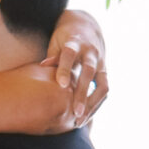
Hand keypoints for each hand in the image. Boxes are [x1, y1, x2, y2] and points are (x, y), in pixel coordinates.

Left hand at [44, 6, 108, 124]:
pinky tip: (87, 117)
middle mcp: (91, 53)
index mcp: (75, 43)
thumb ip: (53, 56)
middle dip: (83, 93)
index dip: (66, 69)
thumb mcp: (57, 43)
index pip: (70, 55)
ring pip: (102, 85)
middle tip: (75, 113)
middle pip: (89, 73)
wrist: (86, 27)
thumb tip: (42, 66)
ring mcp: (101, 63)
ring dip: (92, 104)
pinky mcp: (105, 71)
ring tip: (80, 121)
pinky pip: (104, 90)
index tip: (62, 85)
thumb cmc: (65, 38)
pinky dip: (97, 104)